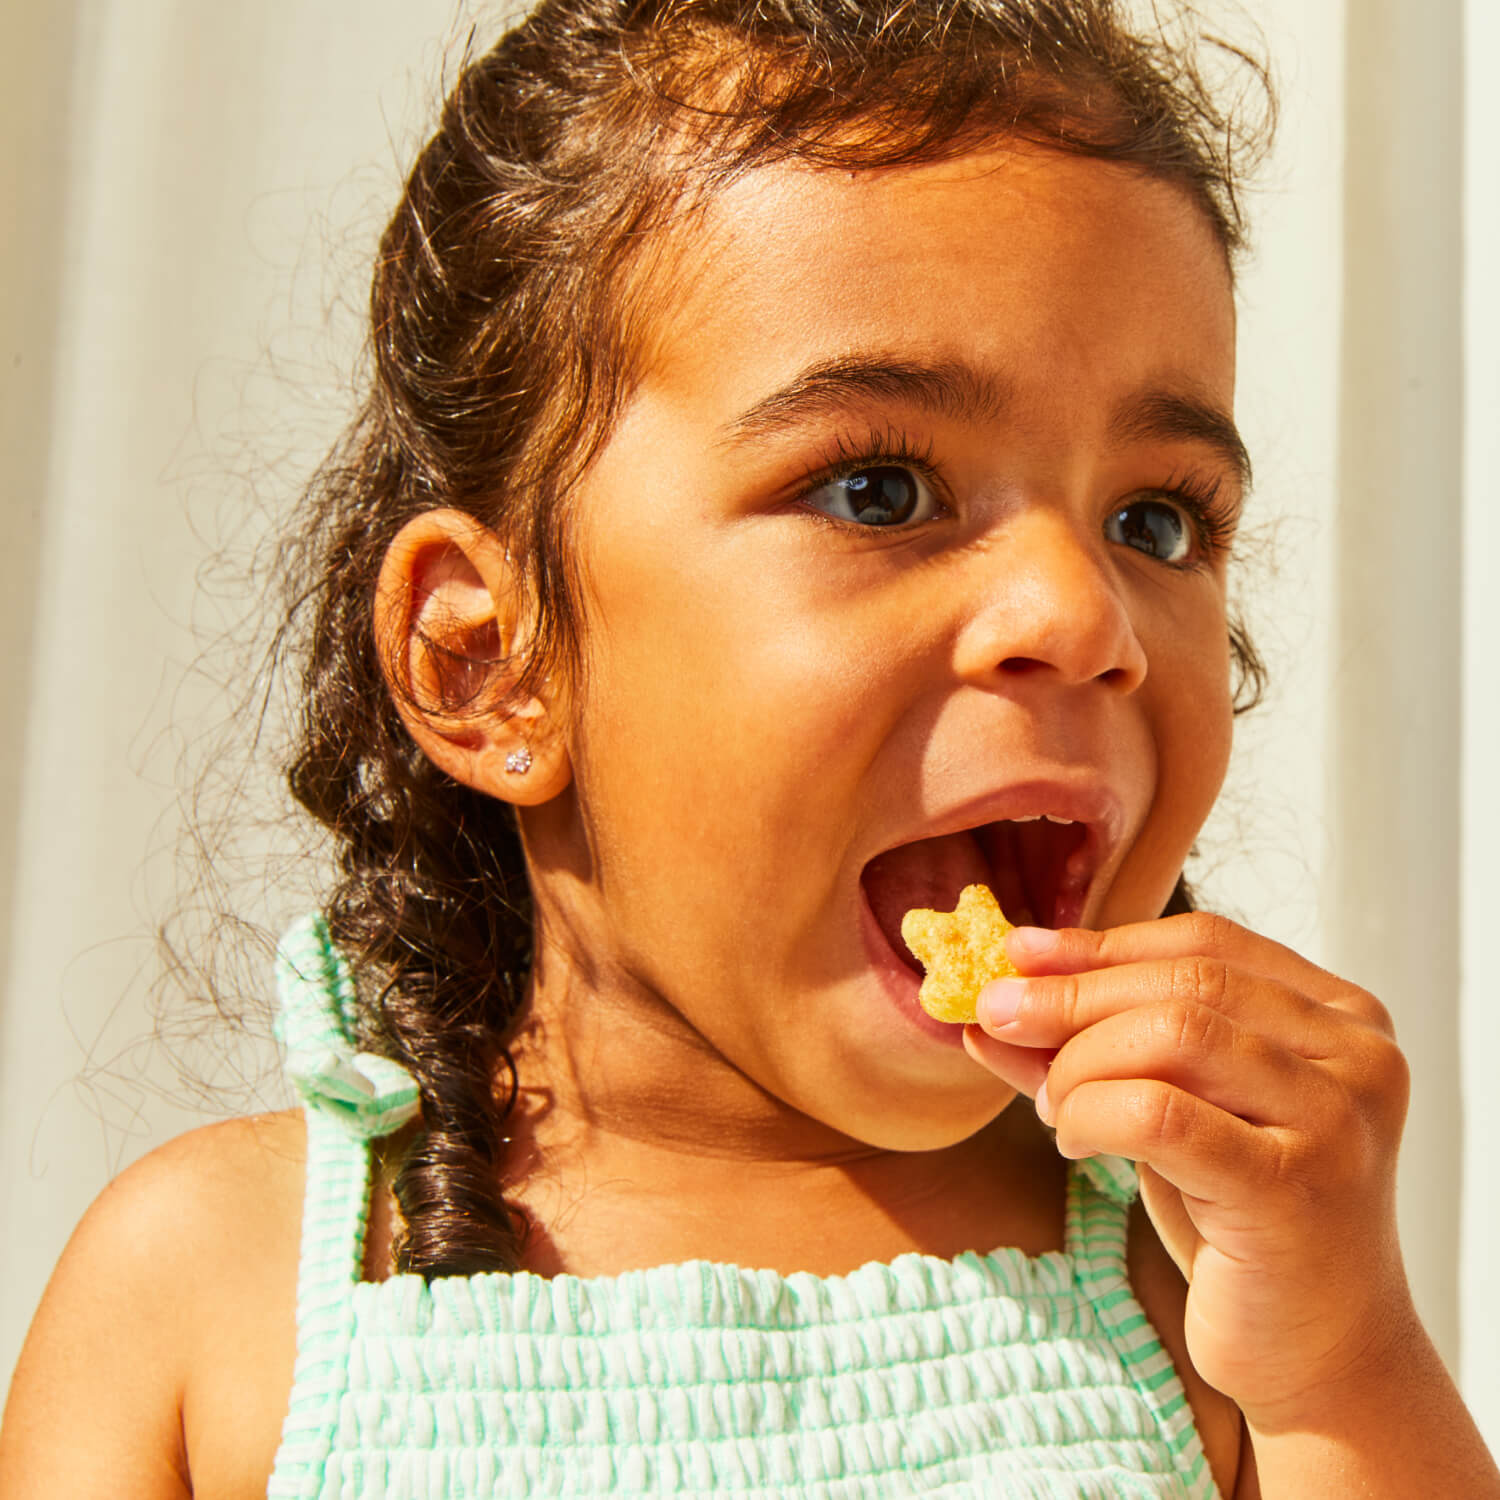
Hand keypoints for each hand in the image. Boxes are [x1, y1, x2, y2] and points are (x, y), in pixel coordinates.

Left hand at [963, 911, 1412, 1429]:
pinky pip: (1158, 1115)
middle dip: (1072, 995)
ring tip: (1056, 1109)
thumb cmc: (1240, 1217)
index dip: (1101, 944)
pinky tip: (1075, 1140)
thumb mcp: (1170, 1107)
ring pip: (1173, 1034)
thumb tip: (992, 1000)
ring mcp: (1337, 1119)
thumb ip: (1094, 1047)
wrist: (1317, 1351)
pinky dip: (1091, 1113)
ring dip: (1081, 1063)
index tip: (1017, 954)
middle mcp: (1356, 1055)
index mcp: (1338, 1015)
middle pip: (1186, 981)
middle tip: (997, 1014)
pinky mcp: (1295, 1188)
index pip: (1205, 943)